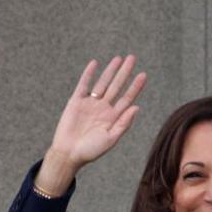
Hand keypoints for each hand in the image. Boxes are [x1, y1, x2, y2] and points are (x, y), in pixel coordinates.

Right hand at [34, 55, 145, 195]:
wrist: (68, 154)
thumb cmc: (90, 150)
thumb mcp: (110, 139)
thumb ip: (123, 123)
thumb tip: (137, 107)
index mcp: (113, 117)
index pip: (127, 98)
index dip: (135, 87)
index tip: (143, 75)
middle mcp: (103, 108)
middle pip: (116, 86)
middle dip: (124, 72)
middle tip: (132, 58)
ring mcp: (90, 104)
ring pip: (102, 83)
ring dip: (110, 71)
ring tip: (118, 58)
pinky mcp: (76, 102)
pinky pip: (83, 85)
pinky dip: (88, 74)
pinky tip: (95, 64)